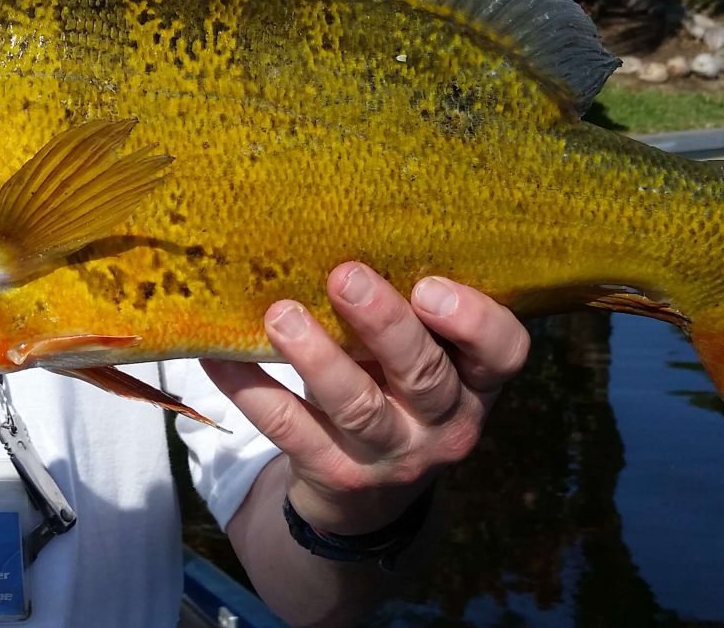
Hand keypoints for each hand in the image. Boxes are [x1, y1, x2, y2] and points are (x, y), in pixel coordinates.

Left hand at [203, 266, 526, 534]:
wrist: (370, 497)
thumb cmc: (398, 394)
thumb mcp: (426, 361)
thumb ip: (411, 314)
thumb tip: (342, 225)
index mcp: (474, 383)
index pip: (503, 353)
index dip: (474, 320)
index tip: (428, 285)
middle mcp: (443, 424)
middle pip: (424, 375)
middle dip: (385, 324)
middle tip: (344, 276)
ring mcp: (389, 455)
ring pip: (357, 407)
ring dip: (318, 358)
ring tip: (281, 315)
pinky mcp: (333, 473)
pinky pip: (289, 428)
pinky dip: (252, 390)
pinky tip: (220, 358)